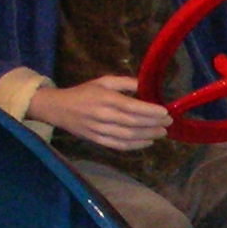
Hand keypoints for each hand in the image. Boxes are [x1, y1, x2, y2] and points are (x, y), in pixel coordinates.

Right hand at [27, 74, 170, 150]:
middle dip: (154, 124)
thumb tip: (144, 85)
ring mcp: (100, 130)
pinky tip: (148, 142)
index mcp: (105, 99)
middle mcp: (103, 115)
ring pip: (128, 136)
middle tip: (168, 123)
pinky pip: (119, 145)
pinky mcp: (97, 140)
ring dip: (148, 136)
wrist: (58, 108)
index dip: (150, 111)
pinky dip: (135, 145)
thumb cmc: (83, 92)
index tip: (165, 112)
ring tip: (162, 133)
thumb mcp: (102, 81)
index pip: (132, 107)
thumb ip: (124, 83)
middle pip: (133, 123)